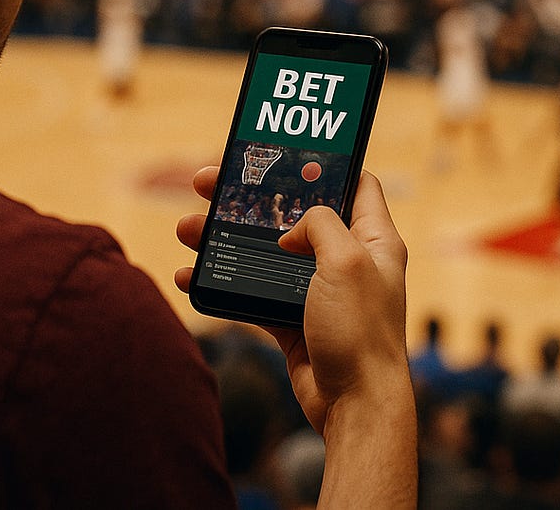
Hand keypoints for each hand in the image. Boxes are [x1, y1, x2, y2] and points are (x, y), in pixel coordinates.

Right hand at [174, 166, 409, 433]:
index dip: (320, 164)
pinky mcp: (294, 319)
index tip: (281, 153)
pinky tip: (191, 275)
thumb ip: (320, 226)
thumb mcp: (346, 262)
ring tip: (186, 228)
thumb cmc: (361, 333)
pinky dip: (223, 282)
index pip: (354, 183)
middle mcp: (347, 259)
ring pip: (265, 252)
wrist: (354, 406)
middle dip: (250, 198)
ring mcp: (319, 291)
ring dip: (225, 238)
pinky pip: (252, 291)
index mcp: (373, 239)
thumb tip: (292, 230)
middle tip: (207, 183)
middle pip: (293, 213)